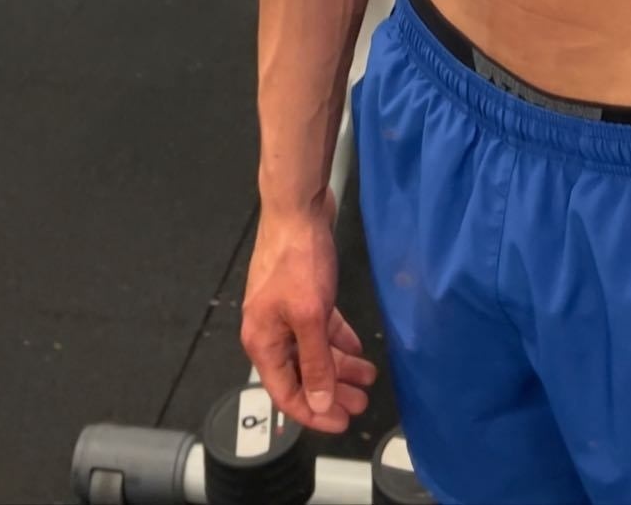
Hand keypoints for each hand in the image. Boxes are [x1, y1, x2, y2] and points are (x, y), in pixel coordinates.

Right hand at [241, 190, 377, 437]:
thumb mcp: (310, 317)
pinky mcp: (302, 293)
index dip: (313, 413)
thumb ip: (315, 362)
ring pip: (313, 350)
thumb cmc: (297, 260)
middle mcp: (270, 330)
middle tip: (361, 403)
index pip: (286, 392)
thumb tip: (319, 402)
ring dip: (340, 366)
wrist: (297, 207)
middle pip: (302, 373)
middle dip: (332, 391)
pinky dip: (337, 339)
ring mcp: (285, 311)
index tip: (342, 423)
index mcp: (262, 341)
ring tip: (368, 377)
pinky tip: (357, 348)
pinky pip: (319, 328)